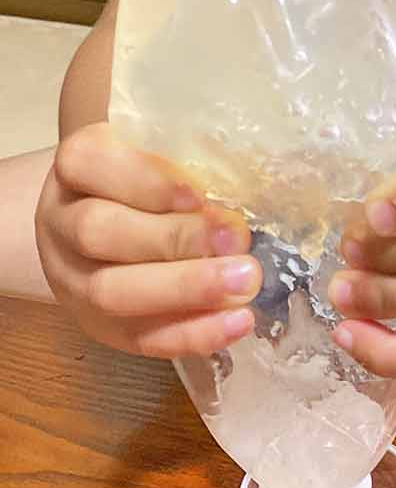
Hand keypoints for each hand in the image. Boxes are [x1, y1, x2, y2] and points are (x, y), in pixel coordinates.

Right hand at [35, 122, 261, 357]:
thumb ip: (185, 156)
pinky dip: (191, 333)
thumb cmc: (140, 178)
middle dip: (173, 239)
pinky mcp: (97, 325)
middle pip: (99, 232)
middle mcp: (61, 221)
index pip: (90, 162)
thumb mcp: (151, 150)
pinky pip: (139, 337)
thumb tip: (241, 180)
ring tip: (243, 284)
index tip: (199, 193)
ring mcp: (71, 279)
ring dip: (185, 289)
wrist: (89, 225)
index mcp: (75, 166)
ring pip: (111, 291)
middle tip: (236, 240)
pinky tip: (236, 322)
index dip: (145, 179)